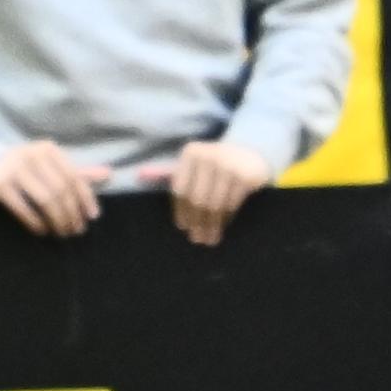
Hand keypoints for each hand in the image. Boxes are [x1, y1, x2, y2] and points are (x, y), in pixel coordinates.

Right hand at [0, 139, 109, 236]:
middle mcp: (31, 154)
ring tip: (62, 233)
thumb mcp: (50, 167)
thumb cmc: (24, 169)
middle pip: (60, 190)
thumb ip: (77, 173)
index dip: (85, 199)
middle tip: (76, 231)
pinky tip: (42, 231)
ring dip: (57, 220)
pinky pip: (22, 207)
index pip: (73, 176)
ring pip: (45, 199)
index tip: (92, 218)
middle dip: (71, 213)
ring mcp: (12, 168)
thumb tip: (109, 174)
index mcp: (48, 149)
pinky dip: (35, 222)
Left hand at [137, 139, 274, 247]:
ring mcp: (229, 166)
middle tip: (198, 239)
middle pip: (197, 199)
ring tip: (210, 239)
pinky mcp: (246, 176)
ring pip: (215, 204)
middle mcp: (209, 157)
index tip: (183, 228)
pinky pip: (232, 204)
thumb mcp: (191, 163)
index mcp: (191, 153)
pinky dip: (226, 219)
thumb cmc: (214, 162)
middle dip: (197, 222)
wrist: (251, 151)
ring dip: (212, 225)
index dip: (180, 211)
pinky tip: (224, 227)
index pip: (180, 189)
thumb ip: (167, 172)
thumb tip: (139, 175)